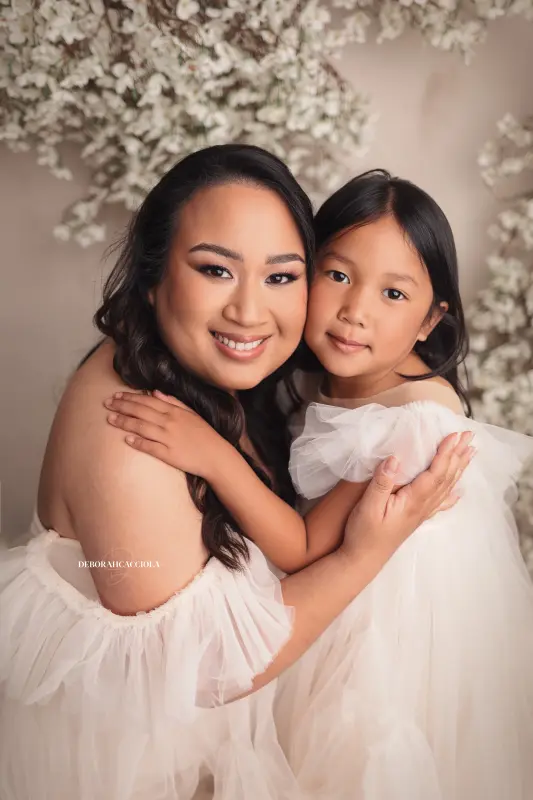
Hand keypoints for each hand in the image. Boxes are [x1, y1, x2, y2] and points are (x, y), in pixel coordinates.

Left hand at [104, 390, 227, 479]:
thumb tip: (155, 392)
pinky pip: (150, 447)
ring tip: (110, 419)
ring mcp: (168, 438)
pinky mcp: (168, 454)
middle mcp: (170, 422)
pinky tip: (126, 440)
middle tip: (107, 404)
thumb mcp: (191, 413)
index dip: (130, 397)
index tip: (116, 396)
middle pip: (141, 411)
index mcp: (174, 411)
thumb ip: (173, 402)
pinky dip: (138, 443)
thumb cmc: (204, 434)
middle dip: (122, 406)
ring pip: (142, 427)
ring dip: (125, 423)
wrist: (215, 455)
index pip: (148, 401)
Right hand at [341, 430, 474, 563]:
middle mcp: (422, 506)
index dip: (445, 453)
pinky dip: (451, 494)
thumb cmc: (364, 533)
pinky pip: (439, 503)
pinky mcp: (416, 518)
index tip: (454, 435)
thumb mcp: (368, 506)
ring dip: (458, 468)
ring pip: (446, 487)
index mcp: (413, 501)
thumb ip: (381, 482)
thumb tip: (394, 459)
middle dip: (458, 455)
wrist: (363, 559)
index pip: (435, 473)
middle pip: (446, 477)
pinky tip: (458, 492)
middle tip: (469, 436)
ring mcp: (421, 513)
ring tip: (470, 453)